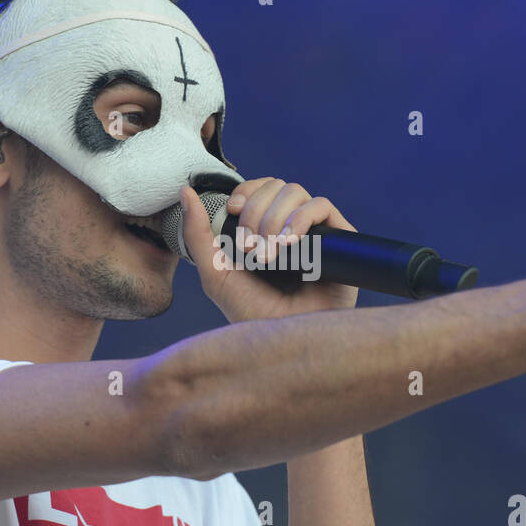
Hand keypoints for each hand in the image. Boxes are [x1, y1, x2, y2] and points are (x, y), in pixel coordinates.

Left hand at [179, 178, 359, 322]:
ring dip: (274, 217)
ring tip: (269, 253)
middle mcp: (290, 228)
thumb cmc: (252, 313)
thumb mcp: (215, 273)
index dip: (245, 191)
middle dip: (256, 211)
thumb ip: (197, 233)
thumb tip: (186, 192)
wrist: (285, 339)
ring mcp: (315, 233)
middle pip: (275, 186)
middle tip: (249, 247)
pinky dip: (301, 218)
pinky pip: (322, 206)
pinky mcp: (339, 240)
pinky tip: (290, 243)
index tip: (232, 210)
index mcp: (264, 230)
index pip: (258, 189)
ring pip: (295, 192)